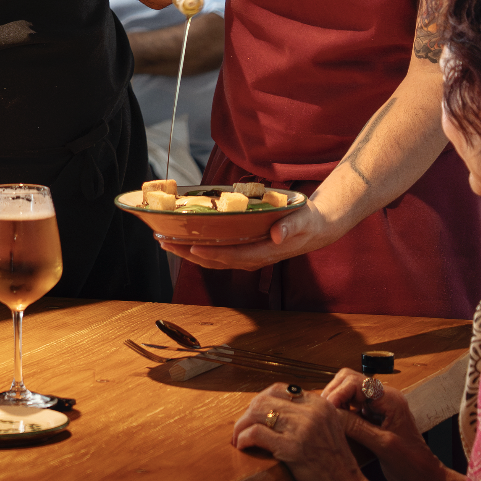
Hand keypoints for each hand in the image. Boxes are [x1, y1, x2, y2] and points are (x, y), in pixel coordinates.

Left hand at [159, 199, 339, 269]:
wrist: (315, 228)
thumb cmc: (307, 222)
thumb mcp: (303, 220)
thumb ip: (291, 227)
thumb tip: (277, 234)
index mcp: (265, 252)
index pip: (233, 256)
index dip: (211, 253)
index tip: (191, 246)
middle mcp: (252, 257)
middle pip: (215, 260)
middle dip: (188, 253)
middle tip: (164, 242)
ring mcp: (247, 256)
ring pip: (212, 259)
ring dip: (188, 253)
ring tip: (165, 242)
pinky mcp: (244, 250)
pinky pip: (217, 253)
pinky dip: (198, 248)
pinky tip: (183, 240)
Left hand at [232, 382, 400, 480]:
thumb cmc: (335, 467)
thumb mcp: (328, 431)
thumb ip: (308, 416)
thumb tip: (274, 410)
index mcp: (322, 404)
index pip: (282, 389)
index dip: (262, 400)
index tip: (254, 415)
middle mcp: (313, 412)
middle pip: (265, 399)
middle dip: (248, 413)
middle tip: (242, 428)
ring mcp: (304, 428)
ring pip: (257, 413)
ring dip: (242, 426)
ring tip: (238, 439)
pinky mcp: (294, 448)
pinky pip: (257, 433)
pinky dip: (244, 438)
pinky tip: (243, 446)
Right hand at [315, 369, 451, 480]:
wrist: (426, 478)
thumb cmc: (412, 464)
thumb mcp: (383, 445)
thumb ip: (356, 427)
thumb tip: (331, 414)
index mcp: (390, 399)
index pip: (355, 382)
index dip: (336, 393)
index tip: (326, 410)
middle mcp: (384, 398)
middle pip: (349, 381)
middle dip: (333, 394)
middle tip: (323, 413)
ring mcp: (378, 406)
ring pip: (348, 392)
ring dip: (336, 402)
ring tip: (328, 419)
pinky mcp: (373, 417)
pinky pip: (352, 405)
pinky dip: (341, 411)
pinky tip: (336, 425)